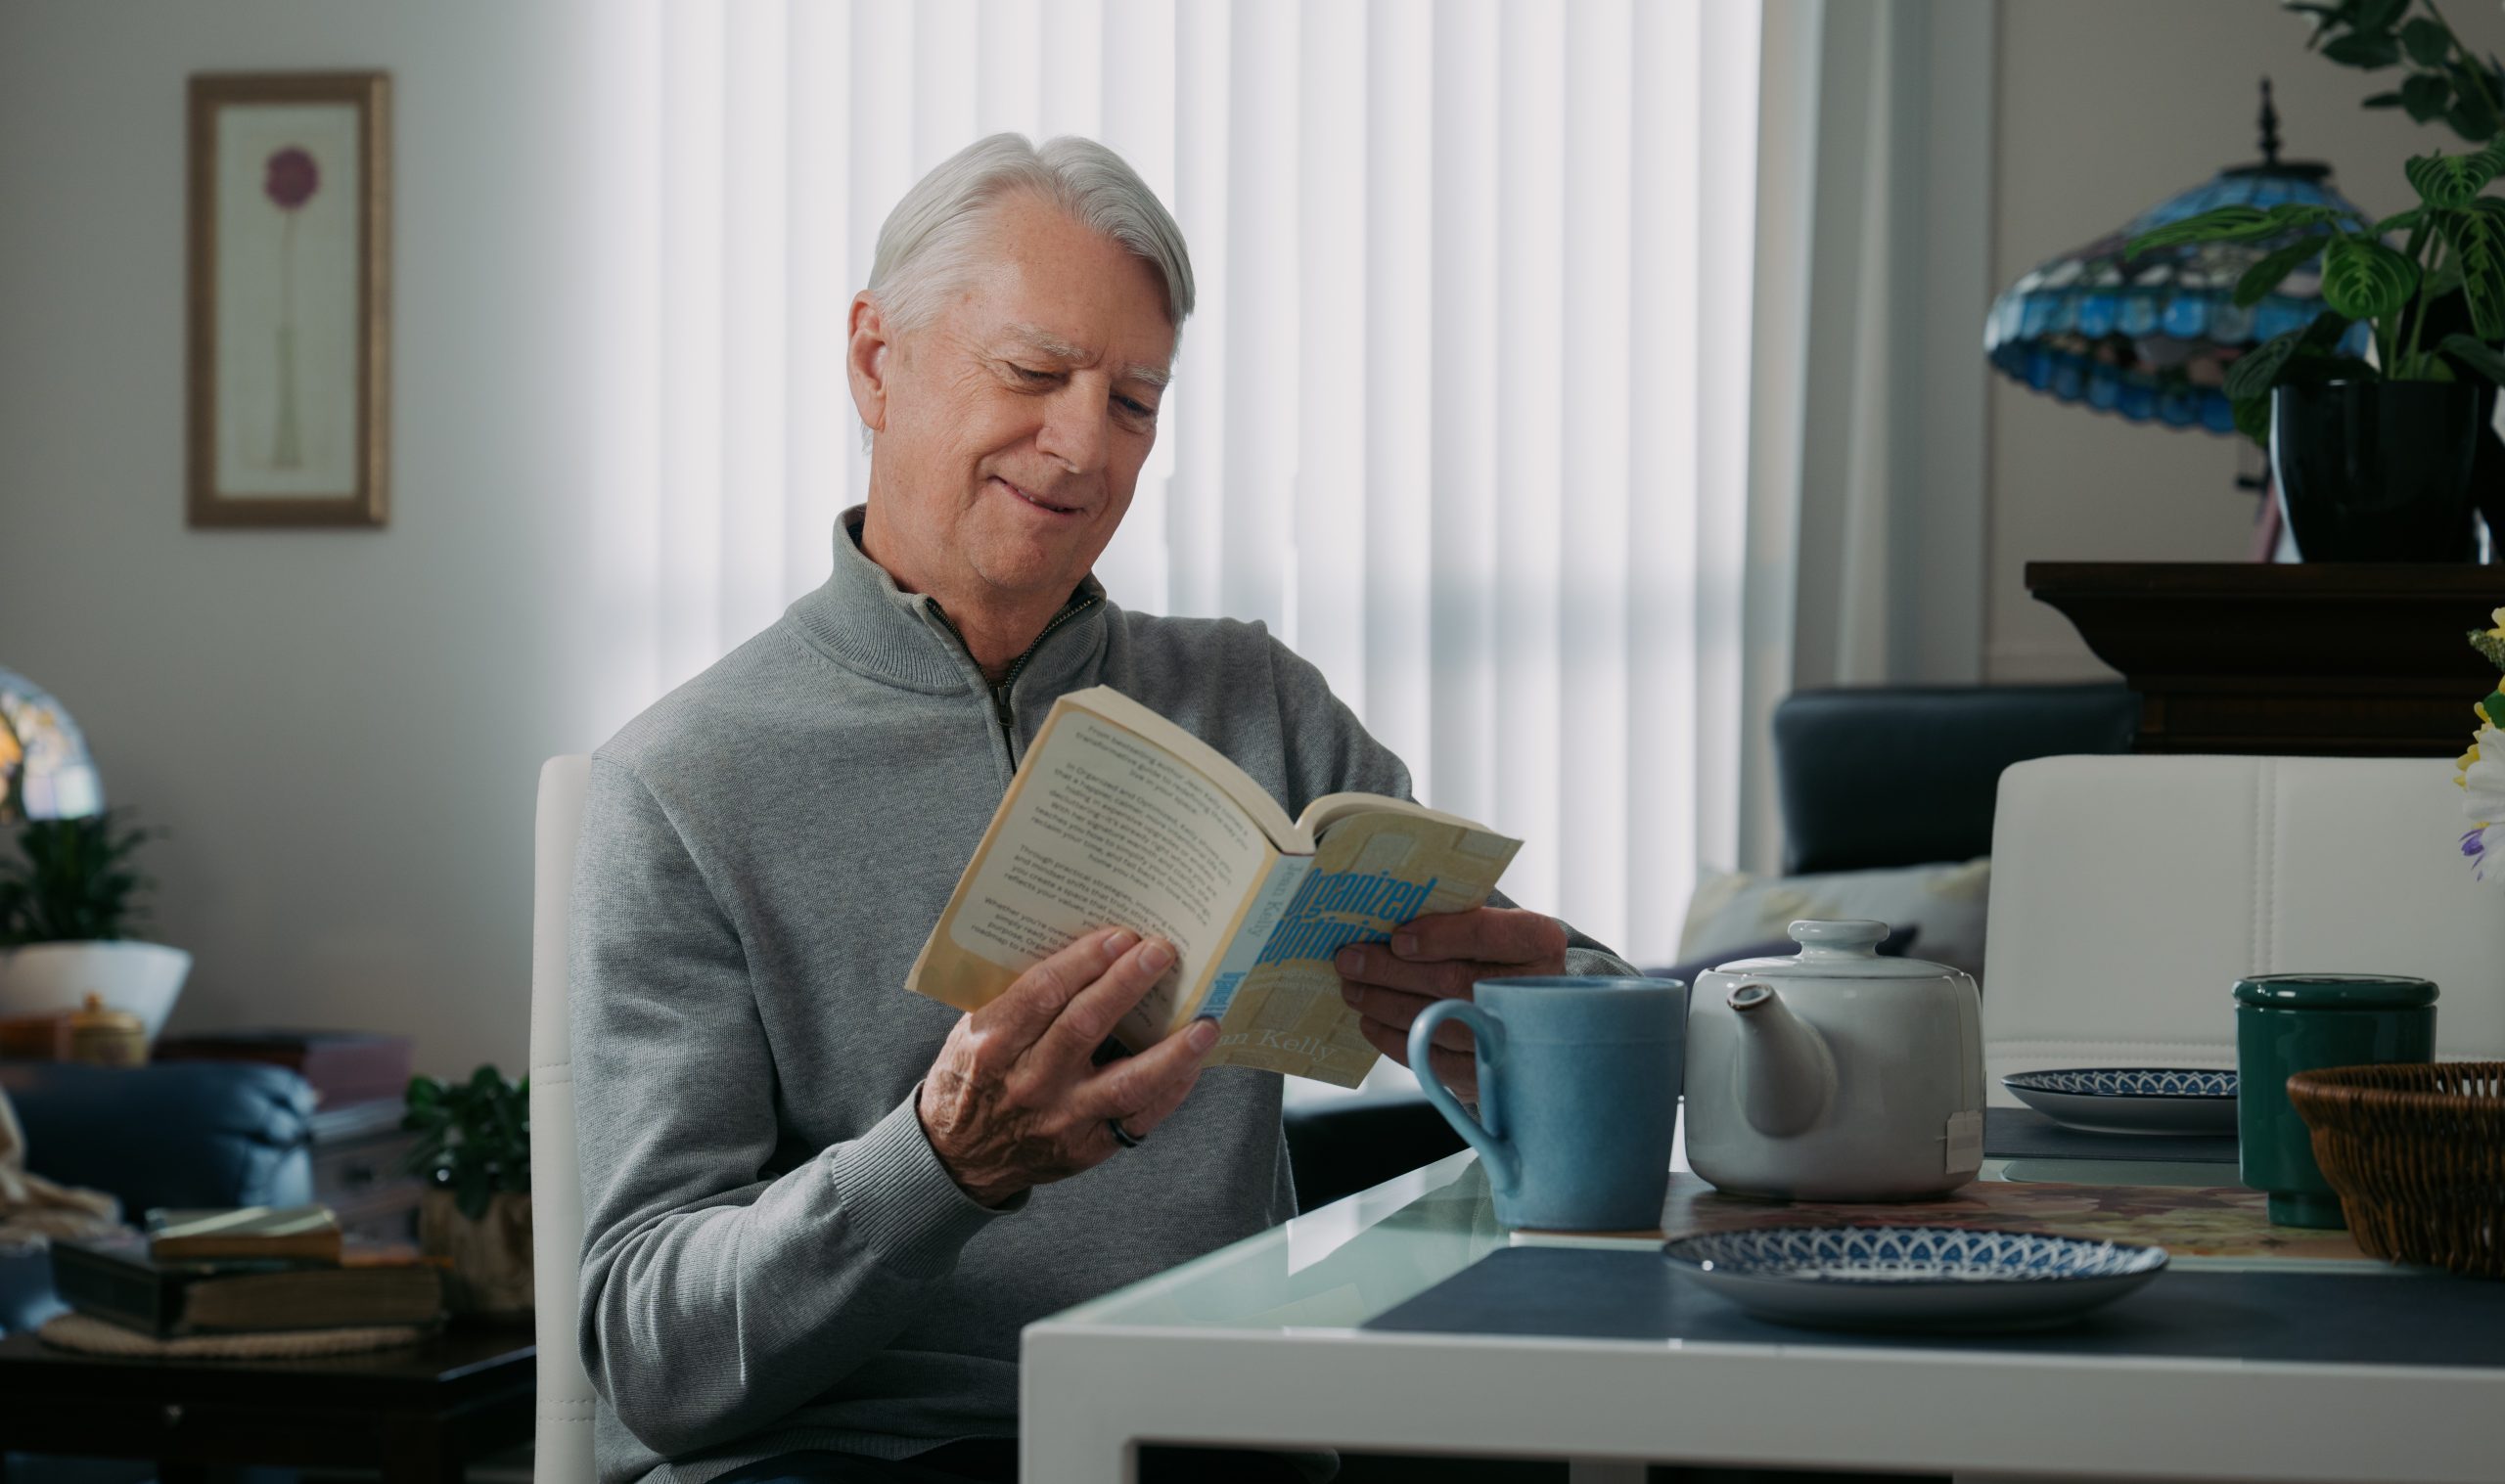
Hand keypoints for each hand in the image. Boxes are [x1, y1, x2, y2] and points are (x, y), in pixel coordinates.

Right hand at [917, 927, 1217, 1205]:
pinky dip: (1171, 1089)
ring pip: (1125, 1083)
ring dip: (1171, 1052)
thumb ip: (1020, 998)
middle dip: (1127, 984)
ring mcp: (1061, 1118)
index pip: (1042, 993)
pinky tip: (1194, 1064)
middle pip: (1085, 1026)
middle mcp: (1029, 1082)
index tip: (1120, 936)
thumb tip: (1087, 949)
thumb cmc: (973, 1077)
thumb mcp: (974, 1031)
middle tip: (1162, 952)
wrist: (959, 1156)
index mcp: (993, 1045)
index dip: (1084, 961)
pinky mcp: (1087, 1147)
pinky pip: (1138, 1118)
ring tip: (1205, 1025)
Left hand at [1334, 907, 1568, 1101]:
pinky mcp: (1488, 1075)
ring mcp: (1511, 1038)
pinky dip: (1394, 1040)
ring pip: (1437, 1021)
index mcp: (1537, 941)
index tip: (1397, 937)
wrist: (1532, 1011)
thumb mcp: (1491, 924)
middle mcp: (1530, 991)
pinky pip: (1433, 1059)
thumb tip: (1386, 914)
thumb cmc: (1497, 955)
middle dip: (1391, 970)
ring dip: (1384, 1004)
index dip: (1440, 935)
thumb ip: (1451, 917)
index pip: (1486, 934)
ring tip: (1352, 988)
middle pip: (1451, 980)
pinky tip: (1370, 1022)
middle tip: (1349, 959)